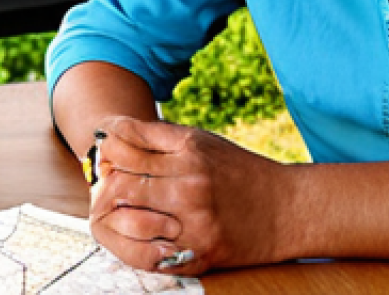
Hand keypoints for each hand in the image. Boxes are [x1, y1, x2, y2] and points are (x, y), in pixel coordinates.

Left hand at [89, 115, 291, 274]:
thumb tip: (114, 131)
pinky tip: (131, 230)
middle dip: (105, 181)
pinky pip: (147, 254)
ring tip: (113, 205)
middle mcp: (190, 187)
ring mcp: (193, 225)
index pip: (127, 146)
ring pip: (128, 219)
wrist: (285, 210)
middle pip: (122, 183)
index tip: (105, 148)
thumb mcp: (201, 141)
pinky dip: (131, 241)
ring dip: (113, 212)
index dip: (107, 146)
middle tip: (103, 179)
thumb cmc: (239, 170)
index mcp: (190, 153)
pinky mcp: (197, 256)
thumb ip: (158, 136)